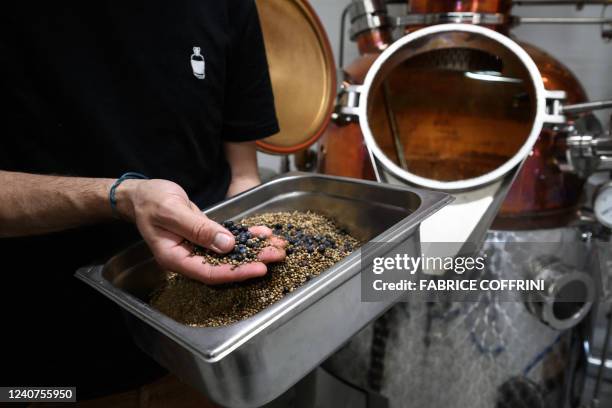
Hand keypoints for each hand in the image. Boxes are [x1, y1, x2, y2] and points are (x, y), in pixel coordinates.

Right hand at [116, 179, 285, 283]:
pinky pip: (228, 239)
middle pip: (225, 265)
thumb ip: (198, 229)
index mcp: (175, 258)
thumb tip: (226, 245)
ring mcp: (197, 248)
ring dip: (255, 248)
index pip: (210, 272)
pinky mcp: (205, 236)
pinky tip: (263, 233)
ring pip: (230, 253)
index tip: (260, 269)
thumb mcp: (172, 211)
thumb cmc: (151, 201)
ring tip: (279, 245)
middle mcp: (188, 257)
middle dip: (253, 260)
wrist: (142, 193)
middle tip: (278, 255)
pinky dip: (246, 235)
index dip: (236, 272)